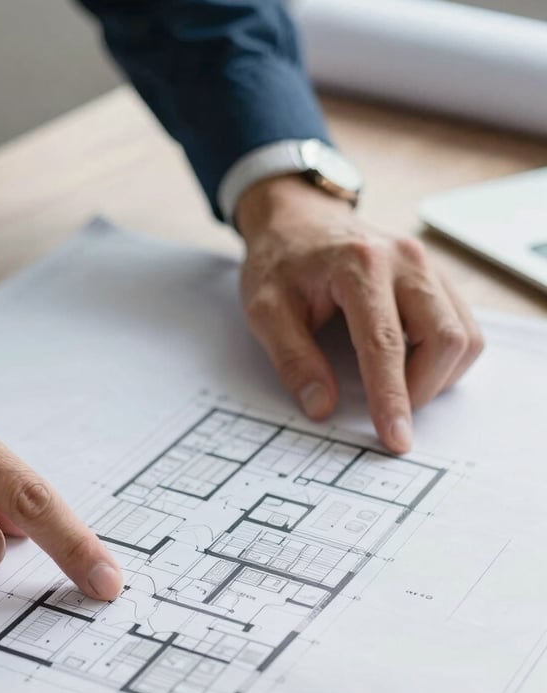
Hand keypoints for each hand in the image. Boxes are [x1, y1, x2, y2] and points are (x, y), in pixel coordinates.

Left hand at [236, 176, 483, 452]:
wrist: (298, 218)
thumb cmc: (280, 263)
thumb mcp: (265, 310)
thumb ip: (292, 359)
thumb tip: (321, 407)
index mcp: (359, 265)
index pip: (385, 344)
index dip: (392, 397)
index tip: (395, 439)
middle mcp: (406, 260)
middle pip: (444, 339)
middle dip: (420, 390)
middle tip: (385, 412)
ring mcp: (429, 265)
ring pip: (463, 336)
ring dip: (437, 377)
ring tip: (396, 387)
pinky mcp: (438, 276)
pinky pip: (464, 326)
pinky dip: (445, 359)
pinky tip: (411, 365)